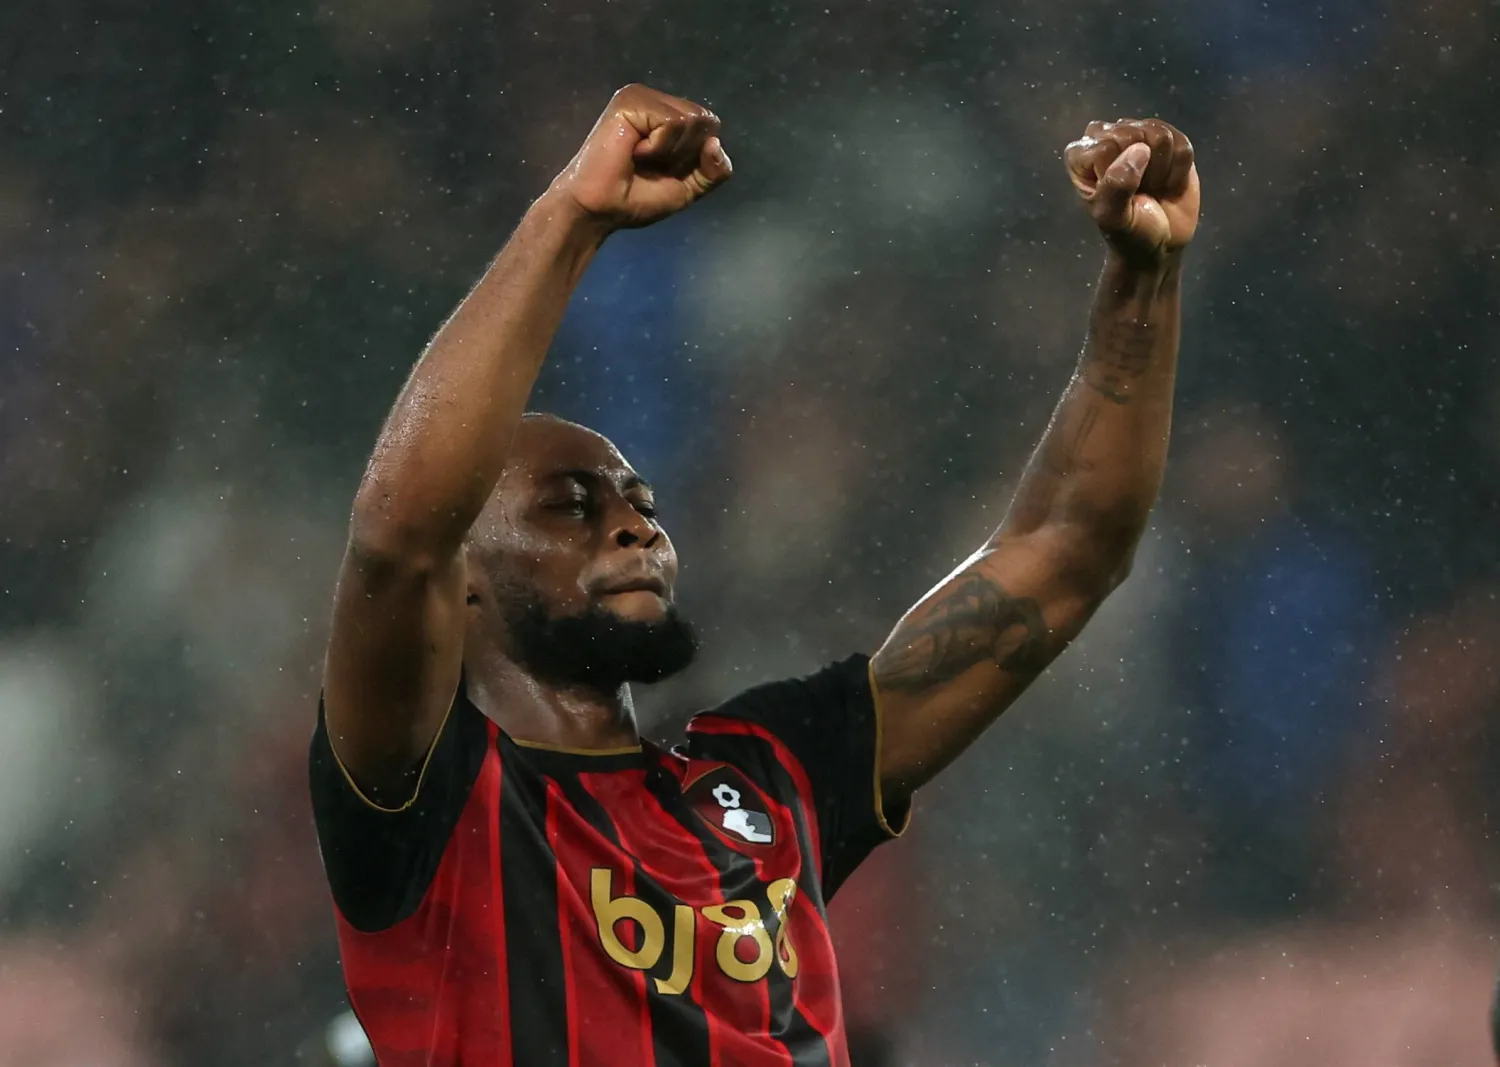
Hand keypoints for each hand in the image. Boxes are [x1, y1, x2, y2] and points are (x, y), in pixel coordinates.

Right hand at [552, 84, 732, 230]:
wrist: (601, 210)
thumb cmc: (637, 198)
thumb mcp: (689, 187)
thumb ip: (714, 171)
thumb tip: (715, 143)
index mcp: (669, 113)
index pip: (710, 126)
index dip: (696, 157)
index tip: (665, 169)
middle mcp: (656, 99)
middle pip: (705, 120)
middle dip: (685, 154)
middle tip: (651, 164)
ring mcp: (642, 96)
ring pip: (691, 120)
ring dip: (670, 152)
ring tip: (640, 157)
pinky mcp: (629, 101)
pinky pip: (671, 123)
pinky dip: (658, 147)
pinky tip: (633, 151)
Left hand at [1065, 118, 1197, 264]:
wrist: (1160, 245)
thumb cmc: (1128, 233)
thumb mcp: (1114, 218)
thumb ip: (1116, 186)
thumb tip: (1139, 150)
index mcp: (1081, 155)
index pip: (1106, 145)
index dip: (1119, 172)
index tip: (1119, 196)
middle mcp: (1107, 138)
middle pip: (1134, 132)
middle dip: (1143, 169)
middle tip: (1139, 193)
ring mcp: (1140, 134)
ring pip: (1161, 134)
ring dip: (1162, 170)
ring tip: (1152, 187)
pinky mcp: (1169, 140)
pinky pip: (1182, 144)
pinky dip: (1180, 170)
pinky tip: (1168, 183)